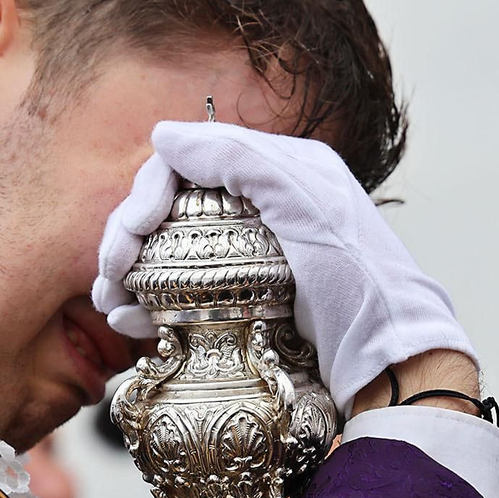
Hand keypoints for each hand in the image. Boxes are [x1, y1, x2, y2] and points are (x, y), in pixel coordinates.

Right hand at [92, 121, 477, 414]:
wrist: (391, 361)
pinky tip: (133, 323)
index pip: (188, 163)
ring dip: (131, 273)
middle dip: (128, 239)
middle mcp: (262, 206)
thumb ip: (239, 159)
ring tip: (111, 305)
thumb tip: (163, 136)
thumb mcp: (306, 204)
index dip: (147, 193)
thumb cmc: (360, 281)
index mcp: (278, 171)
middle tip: (107, 279)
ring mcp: (253, 254)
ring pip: (171, 249)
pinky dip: (152, 303)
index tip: (129, 235)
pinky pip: (185, 290)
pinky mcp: (248, 300)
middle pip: (172, 207)